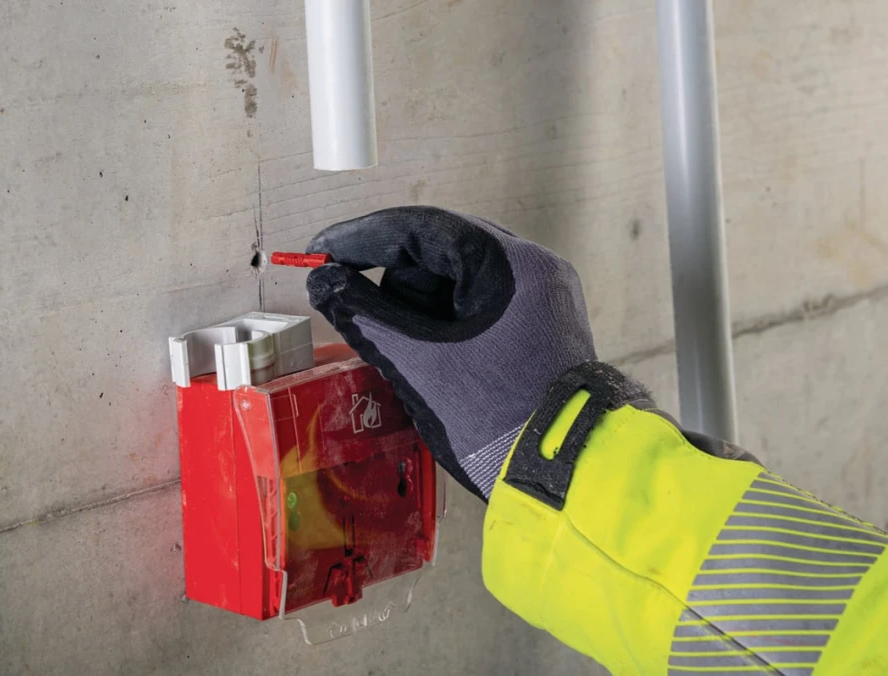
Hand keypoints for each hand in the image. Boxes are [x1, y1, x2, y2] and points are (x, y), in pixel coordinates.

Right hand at [305, 207, 652, 499]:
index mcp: (511, 265)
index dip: (362, 239)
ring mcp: (541, 297)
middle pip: (440, 251)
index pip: (421, 228)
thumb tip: (323, 284)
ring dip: (420, 310)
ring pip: (456, 279)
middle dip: (395, 284)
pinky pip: (478, 305)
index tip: (320, 254)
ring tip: (415, 358)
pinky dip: (445, 324)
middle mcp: (534, 268)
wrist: (567, 477)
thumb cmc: (497, 422)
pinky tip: (432, 358)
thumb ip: (365, 317)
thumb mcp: (420, 366)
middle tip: (364, 318)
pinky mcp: (539, 325)